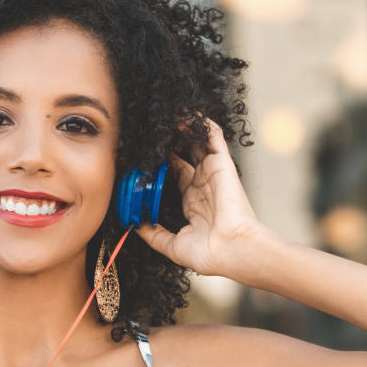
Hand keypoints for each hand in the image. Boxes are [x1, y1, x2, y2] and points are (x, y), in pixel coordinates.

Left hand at [134, 118, 267, 277]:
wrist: (233, 249)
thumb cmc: (209, 253)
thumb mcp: (172, 246)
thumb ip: (153, 234)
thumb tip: (133, 226)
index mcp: (192, 202)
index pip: (174, 174)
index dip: (158, 164)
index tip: (139, 156)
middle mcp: (202, 184)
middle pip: (183, 155)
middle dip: (167, 143)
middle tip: (149, 132)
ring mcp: (212, 172)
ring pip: (195, 141)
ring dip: (182, 128)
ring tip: (164, 115)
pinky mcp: (221, 162)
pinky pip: (212, 135)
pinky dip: (200, 122)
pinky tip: (184, 112)